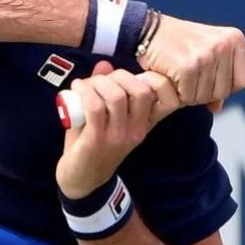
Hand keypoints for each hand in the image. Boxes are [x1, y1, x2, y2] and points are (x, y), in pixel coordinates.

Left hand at [56, 61, 180, 198]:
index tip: (131, 76)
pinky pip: (95, 106)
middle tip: (101, 80)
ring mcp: (117, 136)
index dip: (156, 79)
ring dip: (98, 83)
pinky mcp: (96, 140)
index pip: (168, 99)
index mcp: (144, 124)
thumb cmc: (94, 145)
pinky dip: (85, 90)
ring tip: (85, 85)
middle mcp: (136, 130)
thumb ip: (106, 90)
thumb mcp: (106, 118)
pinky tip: (77, 87)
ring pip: (116, 95)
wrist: (82, 181)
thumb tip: (105, 64)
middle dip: (120, 76)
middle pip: (141, 90)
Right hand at [137, 15, 244, 112]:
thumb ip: (219, 77)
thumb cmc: (180, 43)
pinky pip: (188, 96)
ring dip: (190, 93)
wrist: (149, 30)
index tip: (212, 81)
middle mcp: (223, 45)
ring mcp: (205, 56)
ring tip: (180, 75)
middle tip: (190, 77)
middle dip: (205, 92)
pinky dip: (177, 93)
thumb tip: (218, 107)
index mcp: (234, 39)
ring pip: (205, 96)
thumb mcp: (206, 52)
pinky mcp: (187, 67)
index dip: (228, 87)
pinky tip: (171, 77)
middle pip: (225, 91)